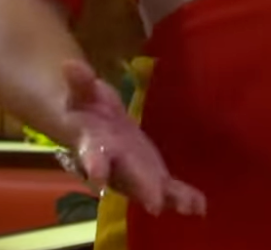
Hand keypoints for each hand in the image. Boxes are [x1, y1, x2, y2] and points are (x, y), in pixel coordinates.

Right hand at [61, 60, 206, 216]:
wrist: (93, 126)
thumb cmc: (86, 107)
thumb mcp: (83, 92)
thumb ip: (80, 82)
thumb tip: (70, 63)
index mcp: (95, 144)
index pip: (94, 156)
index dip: (96, 166)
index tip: (98, 179)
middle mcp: (115, 166)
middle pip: (129, 177)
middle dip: (143, 188)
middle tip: (156, 204)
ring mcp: (135, 173)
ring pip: (151, 188)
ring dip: (169, 198)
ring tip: (190, 207)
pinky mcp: (152, 173)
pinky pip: (167, 187)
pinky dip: (183, 196)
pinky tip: (200, 206)